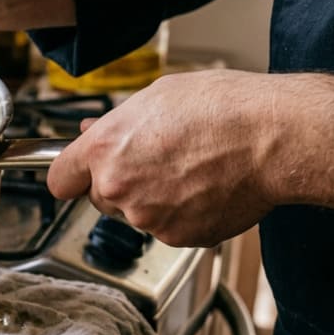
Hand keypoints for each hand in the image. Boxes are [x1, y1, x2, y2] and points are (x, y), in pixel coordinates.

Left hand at [46, 69, 333, 246]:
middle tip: (155, 160)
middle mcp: (117, 188)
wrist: (274, 137)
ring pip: (135, 215)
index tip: (78, 175)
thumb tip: (90, 131)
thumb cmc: (222, 108)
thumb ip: (114, 123)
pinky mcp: (177, 237)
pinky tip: (204, 188)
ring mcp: (147, 218)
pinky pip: (167, 229)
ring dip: (152, 199)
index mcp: (104, 150)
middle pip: (99, 198)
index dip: (71, 175)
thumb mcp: (156, 97)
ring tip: (189, 169)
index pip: (59, 180)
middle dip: (118, 184)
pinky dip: (181, 214)